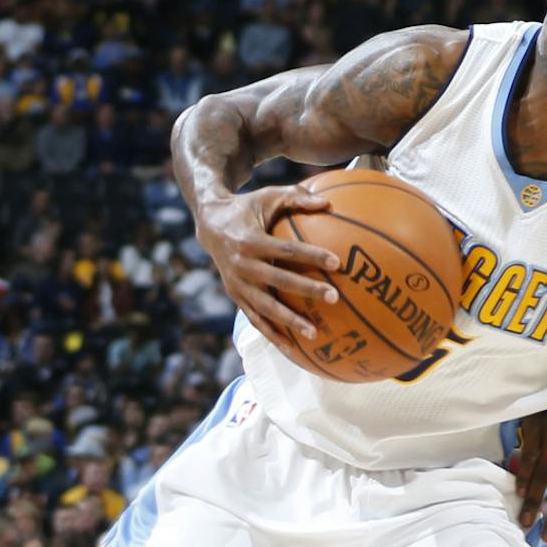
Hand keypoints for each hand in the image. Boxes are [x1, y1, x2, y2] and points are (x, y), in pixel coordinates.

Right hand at [193, 183, 341, 350]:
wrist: (209, 225)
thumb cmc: (247, 208)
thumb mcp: (268, 197)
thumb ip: (296, 197)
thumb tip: (329, 202)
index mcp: (250, 240)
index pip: (285, 249)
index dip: (310, 255)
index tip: (336, 261)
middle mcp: (242, 265)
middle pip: (278, 280)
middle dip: (306, 289)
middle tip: (334, 297)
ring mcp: (237, 285)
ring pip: (266, 307)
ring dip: (290, 321)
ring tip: (315, 333)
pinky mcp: (236, 297)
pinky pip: (256, 320)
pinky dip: (273, 335)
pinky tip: (293, 350)